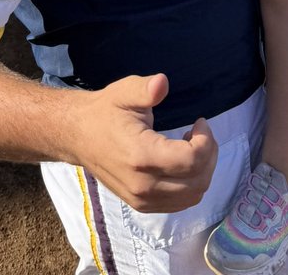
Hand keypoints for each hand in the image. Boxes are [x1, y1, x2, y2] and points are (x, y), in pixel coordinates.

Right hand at [71, 74, 217, 211]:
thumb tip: (162, 83)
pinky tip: (181, 162)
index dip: (206, 140)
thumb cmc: (105, 111)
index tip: (199, 121)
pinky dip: (191, 184)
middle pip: (199, 181)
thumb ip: (145, 89)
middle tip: (200, 133)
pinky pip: (180, 203)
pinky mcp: (142, 205)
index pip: (192, 160)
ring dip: (202, 171)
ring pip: (193, 196)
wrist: (78, 136)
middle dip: (209, 154)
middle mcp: (144, 185)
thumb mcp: (124, 92)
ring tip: (191, 147)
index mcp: (141, 156)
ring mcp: (142, 200)